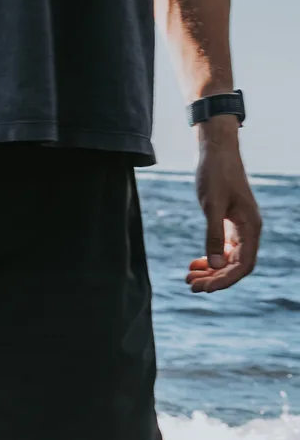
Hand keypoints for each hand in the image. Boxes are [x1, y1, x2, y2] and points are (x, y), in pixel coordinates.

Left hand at [187, 120, 261, 293]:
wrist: (216, 151)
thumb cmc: (216, 174)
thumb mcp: (212, 205)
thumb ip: (213, 236)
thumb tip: (214, 266)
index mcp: (251, 227)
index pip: (243, 265)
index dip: (225, 280)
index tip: (205, 288)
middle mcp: (248, 230)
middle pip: (235, 266)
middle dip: (214, 279)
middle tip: (190, 285)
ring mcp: (239, 228)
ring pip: (227, 260)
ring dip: (209, 271)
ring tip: (188, 278)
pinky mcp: (228, 224)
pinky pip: (222, 250)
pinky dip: (209, 259)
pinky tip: (193, 264)